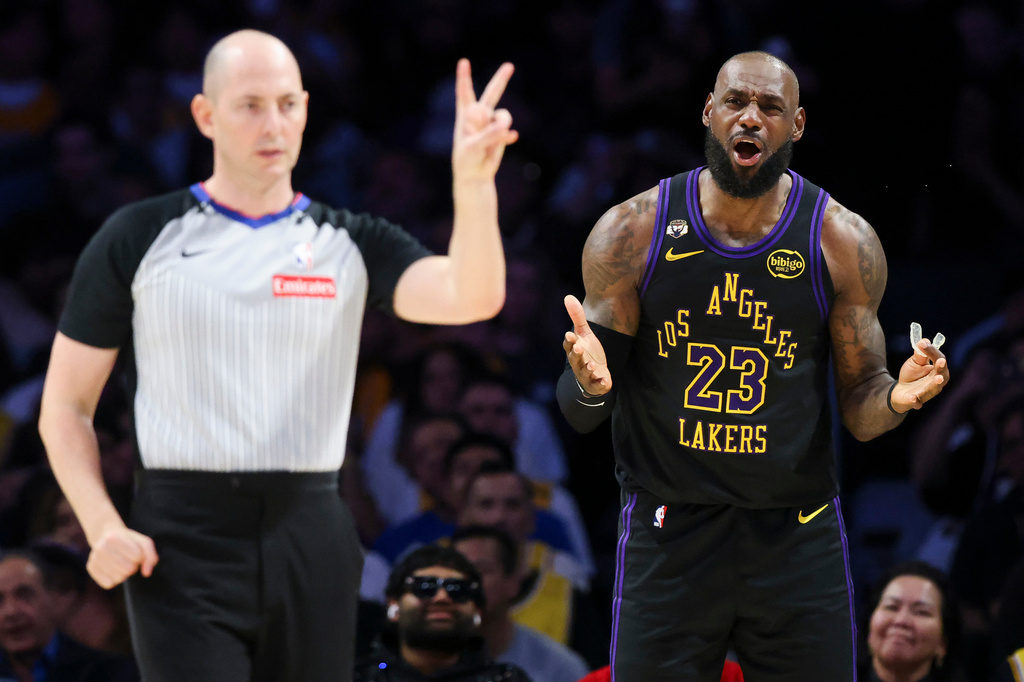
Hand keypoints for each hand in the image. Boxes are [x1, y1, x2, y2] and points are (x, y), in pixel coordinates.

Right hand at [87, 524, 158, 588]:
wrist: (106, 536)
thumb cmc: (129, 541)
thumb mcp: (144, 543)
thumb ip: (151, 557)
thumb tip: (146, 573)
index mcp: (114, 537)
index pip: (137, 557)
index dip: (140, 557)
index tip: (135, 551)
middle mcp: (101, 547)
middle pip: (128, 569)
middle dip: (133, 566)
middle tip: (128, 559)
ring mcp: (94, 558)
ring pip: (119, 578)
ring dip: (124, 574)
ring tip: (121, 563)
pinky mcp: (90, 568)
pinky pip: (109, 584)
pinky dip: (115, 579)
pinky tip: (113, 569)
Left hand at [451, 59, 517, 182]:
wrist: (474, 176)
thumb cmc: (466, 160)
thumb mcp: (473, 146)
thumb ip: (488, 134)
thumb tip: (506, 126)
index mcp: (466, 115)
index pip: (465, 93)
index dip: (464, 77)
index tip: (463, 62)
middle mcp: (480, 116)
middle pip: (492, 93)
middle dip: (501, 79)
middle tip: (509, 66)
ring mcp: (492, 125)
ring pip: (504, 116)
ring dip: (501, 125)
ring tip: (493, 141)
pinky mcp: (502, 135)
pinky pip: (509, 131)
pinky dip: (507, 137)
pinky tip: (511, 139)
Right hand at [563, 295, 611, 395]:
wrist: (594, 375)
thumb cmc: (587, 352)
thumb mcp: (584, 334)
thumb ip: (577, 317)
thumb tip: (568, 296)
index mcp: (575, 350)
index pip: (569, 345)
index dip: (569, 341)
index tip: (569, 334)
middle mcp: (578, 363)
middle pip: (574, 359)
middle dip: (576, 354)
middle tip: (579, 348)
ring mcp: (586, 375)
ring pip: (585, 372)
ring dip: (588, 369)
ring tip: (592, 365)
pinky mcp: (596, 384)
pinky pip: (597, 385)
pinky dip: (600, 384)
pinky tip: (605, 381)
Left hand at [891, 338, 949, 411]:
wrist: (900, 391)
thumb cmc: (912, 375)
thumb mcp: (915, 362)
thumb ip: (920, 354)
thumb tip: (924, 341)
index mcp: (938, 371)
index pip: (939, 360)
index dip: (933, 352)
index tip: (923, 344)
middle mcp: (936, 384)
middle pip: (942, 376)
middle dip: (941, 369)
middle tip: (941, 361)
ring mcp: (926, 394)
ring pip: (932, 390)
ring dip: (935, 384)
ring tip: (938, 378)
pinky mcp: (914, 402)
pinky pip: (916, 402)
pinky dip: (915, 401)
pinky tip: (913, 398)